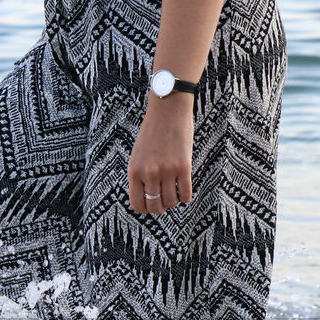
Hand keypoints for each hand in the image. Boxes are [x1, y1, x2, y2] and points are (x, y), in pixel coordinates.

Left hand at [127, 94, 194, 214]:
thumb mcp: (138, 155)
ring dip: (174, 201)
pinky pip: (186, 194)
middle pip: (155, 206)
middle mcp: (149, 173)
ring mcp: (166, 171)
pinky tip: (184, 190)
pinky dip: (185, 197)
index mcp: (134, 171)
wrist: (168, 110)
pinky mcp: (183, 167)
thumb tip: (148, 198)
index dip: (146, 209)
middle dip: (161, 208)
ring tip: (174, 192)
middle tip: (165, 201)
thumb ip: (140, 175)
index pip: (138, 205)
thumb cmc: (152, 132)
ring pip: (171, 202)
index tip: (152, 205)